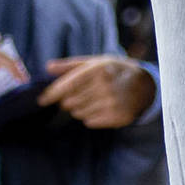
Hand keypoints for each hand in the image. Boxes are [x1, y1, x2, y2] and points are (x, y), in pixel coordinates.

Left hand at [39, 56, 155, 128]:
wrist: (142, 84)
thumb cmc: (113, 71)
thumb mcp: (94, 62)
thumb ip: (70, 66)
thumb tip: (47, 67)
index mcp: (97, 69)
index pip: (67, 85)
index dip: (51, 94)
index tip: (41, 100)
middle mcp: (104, 86)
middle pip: (69, 102)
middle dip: (69, 100)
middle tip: (80, 95)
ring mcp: (112, 103)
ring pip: (78, 113)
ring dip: (80, 109)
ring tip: (93, 100)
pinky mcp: (117, 117)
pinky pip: (89, 122)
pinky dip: (90, 117)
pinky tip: (100, 108)